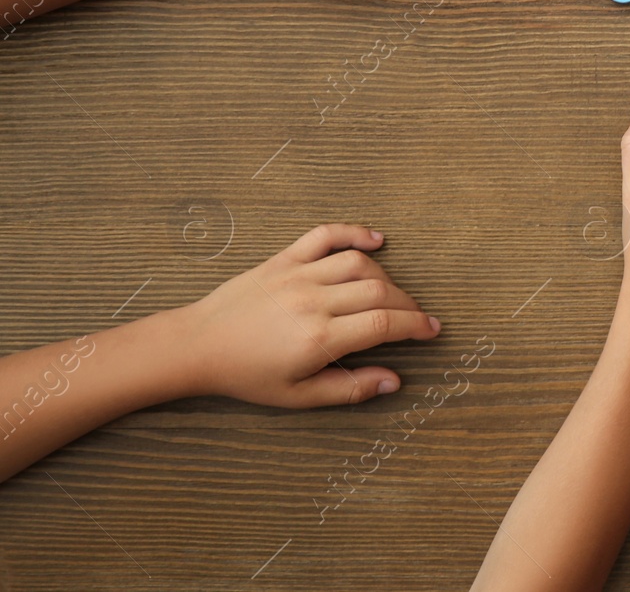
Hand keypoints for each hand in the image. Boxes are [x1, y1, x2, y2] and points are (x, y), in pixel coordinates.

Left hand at [171, 224, 440, 406]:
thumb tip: (394, 381)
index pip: (383, 324)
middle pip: (379, 291)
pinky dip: (354, 233)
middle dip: (407, 304)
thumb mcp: (297, 396)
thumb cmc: (246, 375)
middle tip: (415, 318)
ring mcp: (298, 275)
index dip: (415, 325)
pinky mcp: (284, 259)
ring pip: (358, 264)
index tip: (432, 330)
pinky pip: (325, 235)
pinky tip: (375, 241)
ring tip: (391, 296)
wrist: (198, 346)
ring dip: (385, 278)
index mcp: (317, 339)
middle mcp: (312, 301)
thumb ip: (349, 389)